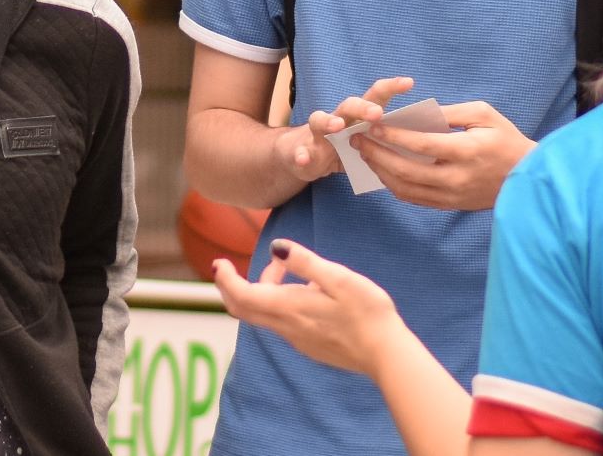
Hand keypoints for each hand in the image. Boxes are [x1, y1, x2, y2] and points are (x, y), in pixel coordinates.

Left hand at [213, 238, 399, 376]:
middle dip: (232, 287)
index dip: (225, 279)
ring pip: (263, 314)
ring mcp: (297, 339)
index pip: (243, 296)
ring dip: (261, 290)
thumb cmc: (366, 311)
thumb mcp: (338, 277)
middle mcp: (287, 327)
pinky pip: (280, 322)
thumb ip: (304, 262)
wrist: (385, 354)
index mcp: (290, 307)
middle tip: (228, 267)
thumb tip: (274, 248)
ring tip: (283, 269)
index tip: (217, 263)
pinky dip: (276, 303)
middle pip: (244, 309)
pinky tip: (303, 291)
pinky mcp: (309, 345)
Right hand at [271, 76, 413, 184]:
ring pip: (319, 120)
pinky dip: (301, 155)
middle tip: (377, 113)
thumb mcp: (364, 144)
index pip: (375, 96)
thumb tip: (422, 147)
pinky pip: (299, 152)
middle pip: (349, 105)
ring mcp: (316, 134)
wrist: (301, 158)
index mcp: (357, 117)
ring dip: (328, 121)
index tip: (409, 82)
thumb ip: (384, 142)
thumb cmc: (341, 148)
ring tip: (337, 127)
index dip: (391, 87)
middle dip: (363, 107)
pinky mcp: (301, 151)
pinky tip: (304, 159)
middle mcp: (337, 119)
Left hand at [354, 100, 534, 209]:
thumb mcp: (483, 114)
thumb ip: (449, 112)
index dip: (393, 134)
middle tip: (358, 138)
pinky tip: (383, 170)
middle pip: (405, 169)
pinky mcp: (450, 206)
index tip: (373, 124)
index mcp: (466, 151)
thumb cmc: (506, 139)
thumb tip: (417, 114)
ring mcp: (452, 196)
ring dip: (380, 171)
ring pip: (405, 188)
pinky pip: (414, 198)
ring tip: (365, 153)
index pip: (421, 144)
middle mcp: (456, 178)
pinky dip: (394, 185)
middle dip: (376, 153)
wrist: (528, 179)